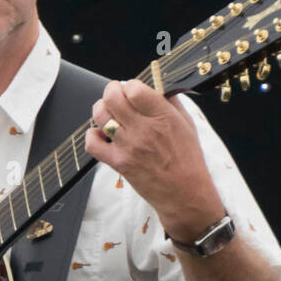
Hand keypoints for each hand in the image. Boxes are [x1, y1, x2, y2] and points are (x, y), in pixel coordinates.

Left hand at [83, 80, 224, 241]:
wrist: (185, 194)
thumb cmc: (188, 160)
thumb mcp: (187, 124)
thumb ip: (170, 102)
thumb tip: (156, 86)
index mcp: (163, 116)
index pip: (134, 88)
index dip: (129, 85)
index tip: (132, 90)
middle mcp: (144, 129)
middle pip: (112, 98)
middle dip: (111, 91)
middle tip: (115, 95)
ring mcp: (129, 146)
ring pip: (100, 116)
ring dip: (101, 110)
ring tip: (108, 114)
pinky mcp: (119, 163)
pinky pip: (92, 144)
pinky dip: (91, 136)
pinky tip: (101, 135)